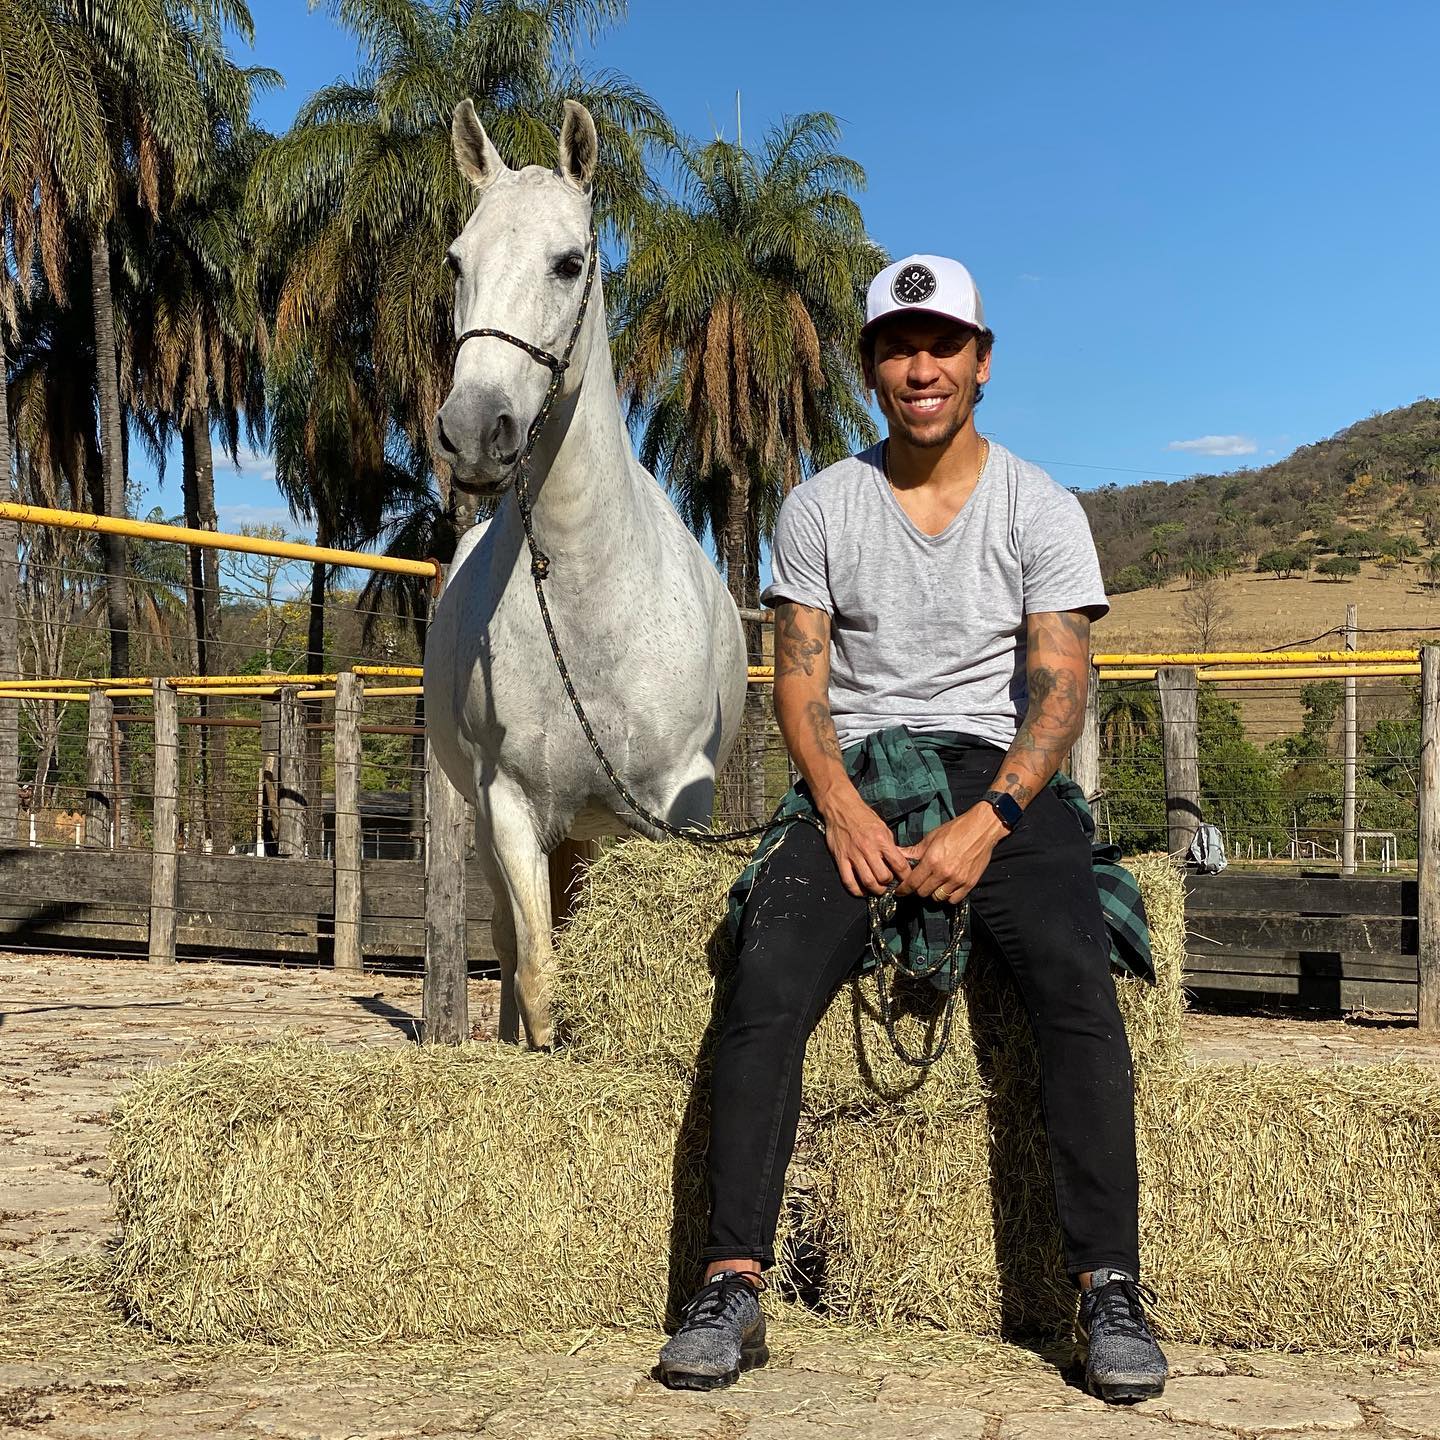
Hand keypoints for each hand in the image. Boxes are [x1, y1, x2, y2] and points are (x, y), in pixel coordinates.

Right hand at [818, 789, 912, 897]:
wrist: (841, 808)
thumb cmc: (864, 816)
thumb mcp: (883, 827)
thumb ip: (890, 845)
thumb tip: (898, 862)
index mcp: (881, 840)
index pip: (899, 864)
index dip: (906, 876)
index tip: (907, 880)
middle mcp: (868, 849)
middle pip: (883, 877)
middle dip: (889, 884)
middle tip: (890, 884)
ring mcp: (853, 855)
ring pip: (868, 882)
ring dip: (876, 890)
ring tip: (878, 889)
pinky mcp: (840, 859)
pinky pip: (849, 881)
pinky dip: (857, 891)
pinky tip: (862, 891)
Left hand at [894, 804, 1008, 903]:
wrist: (981, 828)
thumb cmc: (956, 830)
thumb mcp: (931, 837)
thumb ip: (914, 851)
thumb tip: (898, 855)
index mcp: (932, 860)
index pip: (912, 883)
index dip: (903, 889)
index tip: (899, 891)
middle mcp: (944, 873)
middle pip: (923, 892)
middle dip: (917, 889)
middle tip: (918, 883)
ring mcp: (957, 880)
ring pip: (938, 897)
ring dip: (933, 893)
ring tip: (933, 884)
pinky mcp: (969, 883)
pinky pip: (954, 899)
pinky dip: (948, 896)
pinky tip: (947, 887)